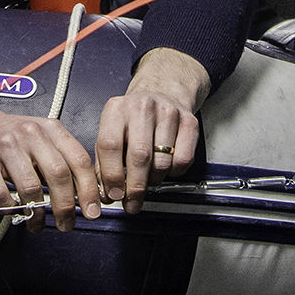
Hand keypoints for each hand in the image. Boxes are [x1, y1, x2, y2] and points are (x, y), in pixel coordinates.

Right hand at [0, 70, 100, 228]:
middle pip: (59, 175)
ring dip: (37, 213)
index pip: (79, 160)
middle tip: (66, 224)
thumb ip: (61, 159)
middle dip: (66, 206)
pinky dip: (9, 208)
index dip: (89, 189)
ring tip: (37, 223)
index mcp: (50, 129)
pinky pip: (0, 192)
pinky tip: (12, 211)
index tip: (93, 210)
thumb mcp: (40, 138)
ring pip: (30, 187)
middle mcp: (30, 133)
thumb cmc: (7, 135)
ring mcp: (5, 145)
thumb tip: (85, 194)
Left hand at [96, 49, 207, 213]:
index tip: (114, 194)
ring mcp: (168, 112)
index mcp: (117, 109)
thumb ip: (104, 163)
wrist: (162, 92)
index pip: (110, 145)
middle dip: (135, 187)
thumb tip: (104, 194)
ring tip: (148, 179)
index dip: (111, 175)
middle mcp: (142, 107)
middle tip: (132, 203)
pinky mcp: (190, 121)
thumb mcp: (112, 132)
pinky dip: (173, 173)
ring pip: (162, 162)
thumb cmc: (133, 120)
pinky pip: (182, 160)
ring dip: (154, 180)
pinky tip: (165, 167)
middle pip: (139, 156)